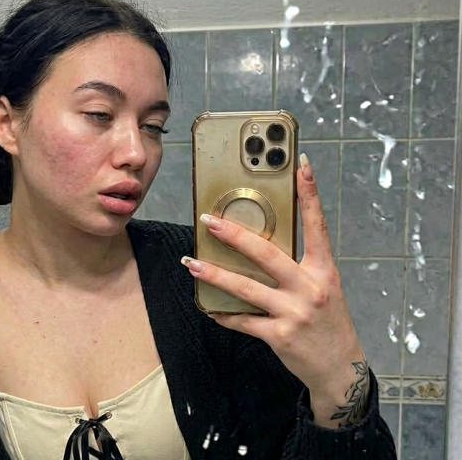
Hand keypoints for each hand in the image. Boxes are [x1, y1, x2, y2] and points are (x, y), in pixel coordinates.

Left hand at [181, 153, 369, 427]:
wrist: (340, 368)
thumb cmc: (329, 322)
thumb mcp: (323, 288)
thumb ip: (297, 268)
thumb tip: (258, 248)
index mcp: (323, 271)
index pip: (316, 226)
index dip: (310, 195)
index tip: (302, 166)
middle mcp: (309, 288)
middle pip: (267, 254)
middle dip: (235, 235)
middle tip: (210, 221)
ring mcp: (293, 312)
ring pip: (246, 288)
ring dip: (215, 275)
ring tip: (193, 264)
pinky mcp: (279, 335)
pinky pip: (242, 320)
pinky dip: (223, 313)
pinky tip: (208, 307)